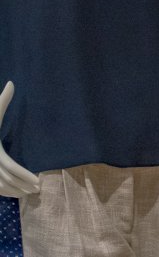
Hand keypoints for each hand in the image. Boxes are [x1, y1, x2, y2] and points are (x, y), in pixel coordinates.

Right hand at [0, 82, 39, 196]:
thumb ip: (2, 100)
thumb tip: (12, 83)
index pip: (10, 168)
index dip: (24, 175)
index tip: (38, 181)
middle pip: (6, 180)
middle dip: (22, 186)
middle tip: (38, 190)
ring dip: (14, 192)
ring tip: (29, 194)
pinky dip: (3, 193)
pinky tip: (14, 194)